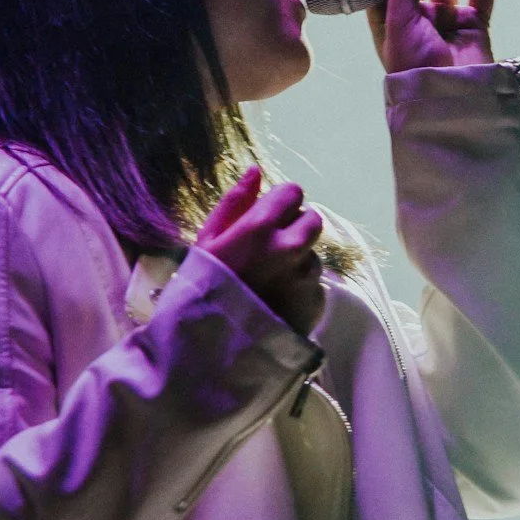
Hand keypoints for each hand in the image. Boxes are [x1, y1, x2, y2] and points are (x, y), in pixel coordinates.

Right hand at [195, 166, 324, 338]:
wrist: (212, 348)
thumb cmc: (203, 288)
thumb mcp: (208, 241)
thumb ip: (234, 202)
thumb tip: (255, 171)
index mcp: (261, 227)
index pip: (293, 192)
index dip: (280, 203)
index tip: (267, 218)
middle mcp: (291, 247)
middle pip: (312, 220)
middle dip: (296, 227)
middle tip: (271, 248)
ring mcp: (306, 276)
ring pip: (313, 254)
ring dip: (297, 261)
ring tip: (268, 283)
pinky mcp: (316, 302)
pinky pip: (314, 285)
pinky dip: (300, 290)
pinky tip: (276, 302)